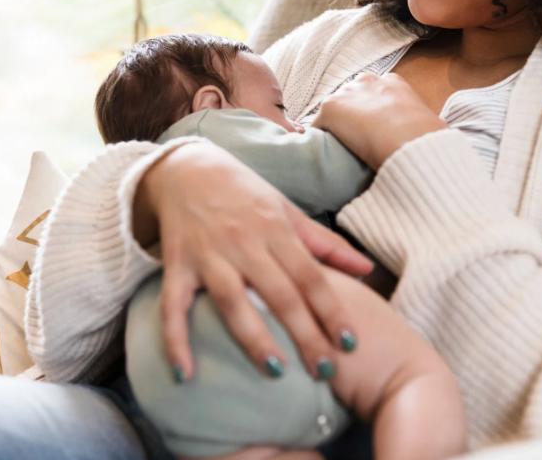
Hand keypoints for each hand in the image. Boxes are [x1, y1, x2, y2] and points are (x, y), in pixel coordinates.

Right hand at [134, 142, 373, 380]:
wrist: (185, 168)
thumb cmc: (242, 192)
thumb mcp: (286, 210)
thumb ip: (325, 243)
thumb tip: (367, 269)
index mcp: (275, 229)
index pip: (310, 275)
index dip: (332, 310)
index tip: (350, 343)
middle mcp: (243, 242)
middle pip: (279, 293)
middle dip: (304, 334)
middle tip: (324, 372)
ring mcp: (207, 254)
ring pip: (232, 301)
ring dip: (254, 338)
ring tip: (276, 372)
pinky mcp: (176, 264)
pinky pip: (173, 305)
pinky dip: (175, 339)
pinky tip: (183, 374)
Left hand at [312, 73, 447, 169]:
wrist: (411, 140)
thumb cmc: (426, 138)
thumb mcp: (426, 123)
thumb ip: (413, 124)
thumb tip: (419, 141)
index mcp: (393, 82)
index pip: (372, 94)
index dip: (370, 114)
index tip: (372, 132)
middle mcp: (368, 81)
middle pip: (349, 99)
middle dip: (350, 117)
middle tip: (356, 142)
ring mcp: (347, 93)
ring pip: (333, 113)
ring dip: (335, 128)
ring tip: (341, 151)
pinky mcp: (330, 107)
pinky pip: (318, 127)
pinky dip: (319, 140)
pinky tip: (325, 156)